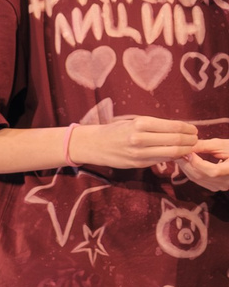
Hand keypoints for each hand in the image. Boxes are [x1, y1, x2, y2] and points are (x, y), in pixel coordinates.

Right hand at [75, 114, 201, 170]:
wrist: (93, 145)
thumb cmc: (116, 131)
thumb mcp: (134, 122)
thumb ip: (156, 127)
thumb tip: (181, 132)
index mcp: (141, 123)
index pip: (175, 127)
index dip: (189, 129)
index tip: (193, 130)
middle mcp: (140, 138)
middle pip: (177, 140)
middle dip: (190, 141)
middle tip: (195, 140)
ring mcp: (139, 153)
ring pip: (172, 152)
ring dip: (185, 150)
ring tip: (189, 148)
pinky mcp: (137, 163)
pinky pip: (161, 160)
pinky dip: (172, 157)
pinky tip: (175, 154)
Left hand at [184, 139, 228, 190]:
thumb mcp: (223, 145)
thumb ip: (204, 146)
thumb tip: (186, 146)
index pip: (212, 171)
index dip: (197, 162)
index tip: (187, 151)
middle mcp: (227, 182)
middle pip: (201, 176)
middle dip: (186, 163)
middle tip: (176, 152)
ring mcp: (221, 186)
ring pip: (197, 179)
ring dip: (186, 167)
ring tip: (179, 156)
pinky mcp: (216, 187)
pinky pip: (199, 181)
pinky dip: (190, 171)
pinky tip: (186, 162)